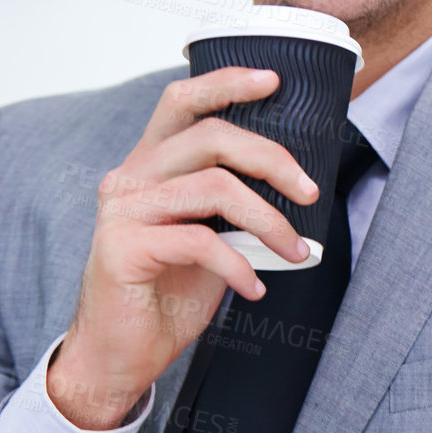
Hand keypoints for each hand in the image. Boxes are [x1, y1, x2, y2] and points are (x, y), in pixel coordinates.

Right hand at [48, 67, 321, 427]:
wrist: (121, 354)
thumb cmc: (168, 292)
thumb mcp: (209, 235)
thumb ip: (231, 201)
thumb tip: (295, 180)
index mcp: (150, 164)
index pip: (181, 101)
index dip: (225, 82)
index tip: (272, 79)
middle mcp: (130, 177)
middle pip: (211, 136)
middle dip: (272, 159)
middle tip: (310, 192)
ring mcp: (122, 211)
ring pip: (214, 187)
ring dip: (269, 221)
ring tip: (295, 253)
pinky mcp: (121, 248)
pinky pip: (200, 241)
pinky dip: (240, 265)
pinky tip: (254, 288)